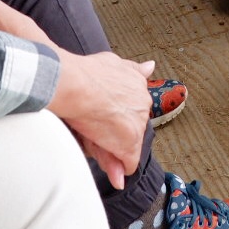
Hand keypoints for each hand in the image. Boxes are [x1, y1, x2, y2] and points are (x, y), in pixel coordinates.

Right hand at [48, 52, 152, 187]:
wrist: (77, 86)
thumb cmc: (87, 75)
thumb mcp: (114, 63)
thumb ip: (132, 68)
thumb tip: (150, 67)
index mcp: (139, 87)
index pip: (131, 109)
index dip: (113, 116)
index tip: (99, 114)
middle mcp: (143, 105)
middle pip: (128, 128)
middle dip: (112, 132)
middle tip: (91, 123)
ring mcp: (138, 126)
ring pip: (126, 145)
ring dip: (109, 145)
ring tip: (90, 133)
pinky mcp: (129, 145)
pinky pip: (127, 163)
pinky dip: (115, 165)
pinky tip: (100, 151)